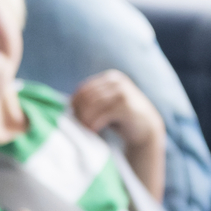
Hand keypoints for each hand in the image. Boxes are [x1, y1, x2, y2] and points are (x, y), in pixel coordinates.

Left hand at [68, 71, 165, 198]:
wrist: (147, 130)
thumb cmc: (121, 120)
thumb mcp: (106, 105)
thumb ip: (91, 101)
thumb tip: (63, 104)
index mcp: (110, 78)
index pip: (83, 90)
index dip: (74, 105)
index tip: (74, 119)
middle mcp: (116, 81)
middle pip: (86, 97)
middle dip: (79, 113)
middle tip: (79, 128)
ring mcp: (122, 92)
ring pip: (91, 105)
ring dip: (85, 120)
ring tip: (86, 130)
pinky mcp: (126, 105)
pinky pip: (101, 114)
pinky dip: (93, 124)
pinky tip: (94, 132)